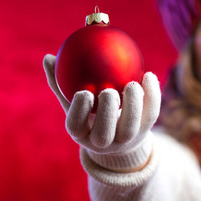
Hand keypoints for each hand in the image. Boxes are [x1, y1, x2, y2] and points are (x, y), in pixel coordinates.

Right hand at [43, 54, 160, 171]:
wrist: (118, 136)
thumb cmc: (89, 113)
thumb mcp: (73, 101)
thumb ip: (60, 82)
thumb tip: (49, 58)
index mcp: (81, 134)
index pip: (75, 126)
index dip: (79, 112)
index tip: (84, 92)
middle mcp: (103, 143)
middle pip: (103, 134)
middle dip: (107, 113)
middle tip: (109, 91)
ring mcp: (125, 140)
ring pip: (130, 128)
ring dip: (133, 106)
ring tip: (133, 84)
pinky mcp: (145, 132)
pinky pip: (150, 115)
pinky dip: (152, 96)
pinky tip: (149, 75)